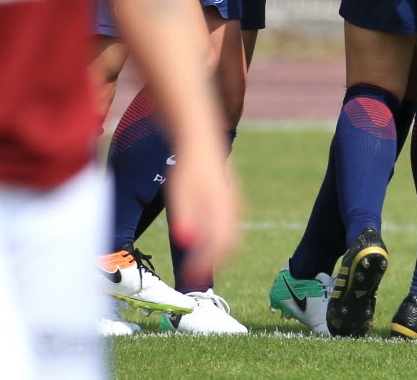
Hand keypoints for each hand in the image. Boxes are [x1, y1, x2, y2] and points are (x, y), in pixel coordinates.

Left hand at [158, 149, 239, 285]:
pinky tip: (201, 242)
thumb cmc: (188, 167)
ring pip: (231, 238)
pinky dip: (217, 241)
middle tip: (192, 274)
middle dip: (212, 263)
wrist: (200, 140)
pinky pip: (229, 229)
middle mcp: (234, 209)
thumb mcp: (181, 193)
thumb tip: (186, 241)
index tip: (189, 276)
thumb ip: (185, 216)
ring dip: (216, 253)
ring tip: (195, 262)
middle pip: (230, 246)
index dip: (204, 264)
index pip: (220, 246)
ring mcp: (235, 205)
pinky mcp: (231, 201)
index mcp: (224, 209)